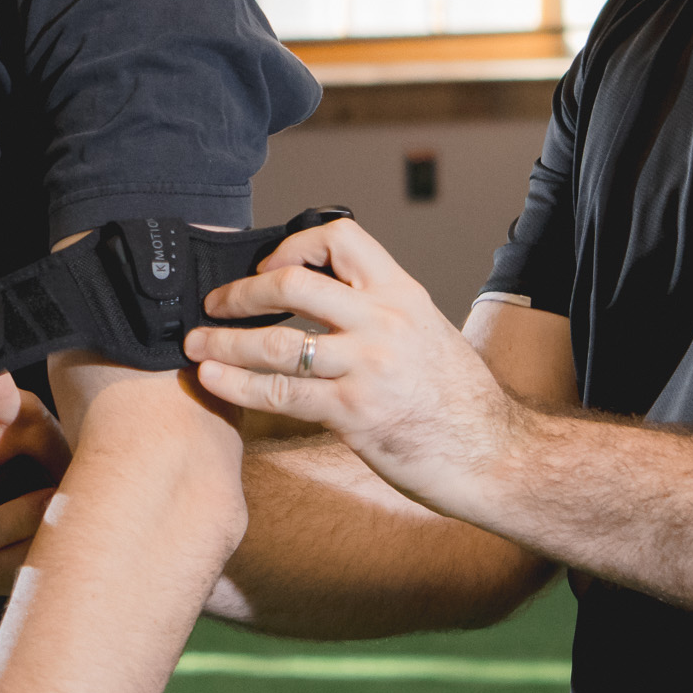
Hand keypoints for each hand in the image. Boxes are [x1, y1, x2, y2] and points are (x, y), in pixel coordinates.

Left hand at [187, 213, 526, 519]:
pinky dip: (237, 386)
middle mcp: (384, 321)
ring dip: (224, 341)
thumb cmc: (463, 402)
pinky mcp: (354, 413)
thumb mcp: (429, 334)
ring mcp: (368, 367)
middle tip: (216, 305)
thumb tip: (331, 304)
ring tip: (196, 345)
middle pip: (294, 283)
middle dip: (242, 293)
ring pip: (276, 341)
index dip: (293, 245)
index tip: (270, 265)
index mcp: (404, 294)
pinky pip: (280, 394)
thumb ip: (382, 314)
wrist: (496, 456)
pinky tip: (214, 382)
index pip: (340, 237)